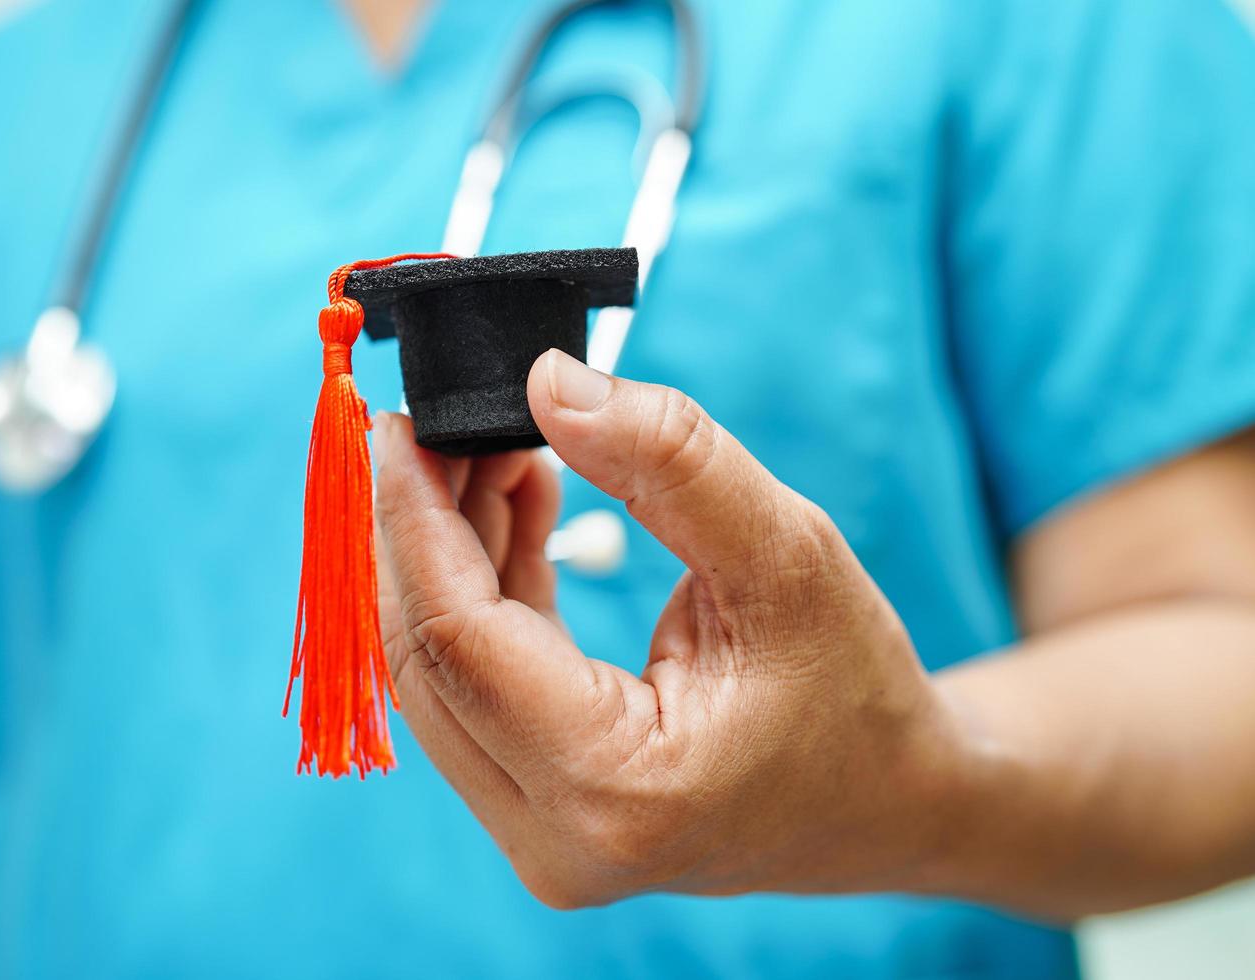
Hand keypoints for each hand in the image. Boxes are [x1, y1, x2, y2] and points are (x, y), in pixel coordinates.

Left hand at [373, 350, 964, 907]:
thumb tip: (546, 382)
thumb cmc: (856, 688)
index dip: (415, 520)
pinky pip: (473, 685)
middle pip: (427, 658)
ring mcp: (537, 834)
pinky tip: (513, 504)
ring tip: (493, 446)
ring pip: (439, 671)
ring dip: (448, 551)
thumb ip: (668, 459)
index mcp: (615, 789)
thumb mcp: (786, 553)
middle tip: (439, 421)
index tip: (396, 423)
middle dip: (419, 527)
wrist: (890, 802)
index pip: (459, 638)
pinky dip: (481, 589)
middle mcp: (555, 838)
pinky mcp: (537, 808)